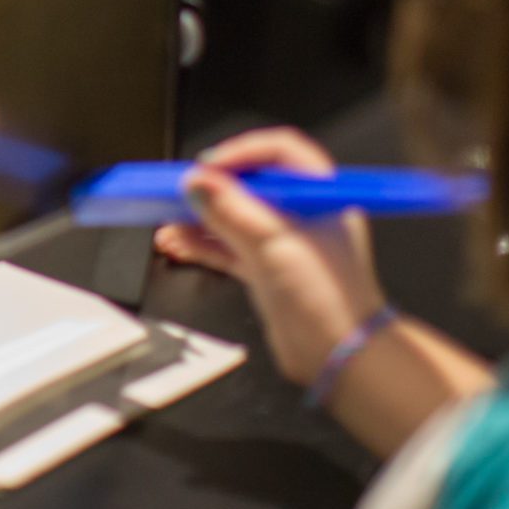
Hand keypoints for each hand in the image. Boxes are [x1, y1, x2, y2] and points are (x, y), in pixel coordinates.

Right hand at [153, 127, 386, 386]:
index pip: (278, 152)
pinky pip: (227, 248)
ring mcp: (284, 243)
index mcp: (318, 195)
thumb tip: (197, 184)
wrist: (340, 356)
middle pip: (250, 185)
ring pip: (234, 217)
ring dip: (200, 217)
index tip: (208, 167)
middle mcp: (302, 214)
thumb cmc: (330, 299)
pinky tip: (178, 242)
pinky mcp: (268, 271)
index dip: (241, 153)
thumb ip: (230, 210)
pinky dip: (201, 244)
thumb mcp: (273, 242)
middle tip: (181, 189)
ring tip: (168, 217)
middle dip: (212, 187)